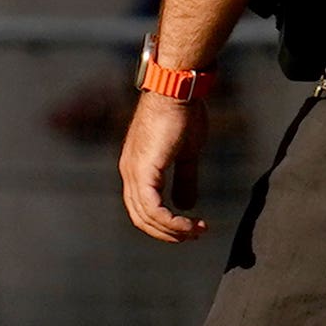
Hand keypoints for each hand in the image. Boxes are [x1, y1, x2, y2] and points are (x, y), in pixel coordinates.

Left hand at [120, 77, 210, 242]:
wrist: (177, 90)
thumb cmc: (183, 114)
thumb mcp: (187, 154)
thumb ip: (185, 179)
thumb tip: (186, 205)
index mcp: (136, 168)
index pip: (142, 208)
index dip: (164, 223)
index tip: (189, 228)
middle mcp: (129, 173)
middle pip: (141, 217)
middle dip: (168, 232)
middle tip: (194, 235)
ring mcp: (133, 172)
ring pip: (146, 217)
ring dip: (173, 230)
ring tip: (196, 230)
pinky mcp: (143, 170)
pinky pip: (153, 208)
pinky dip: (171, 221)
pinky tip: (189, 223)